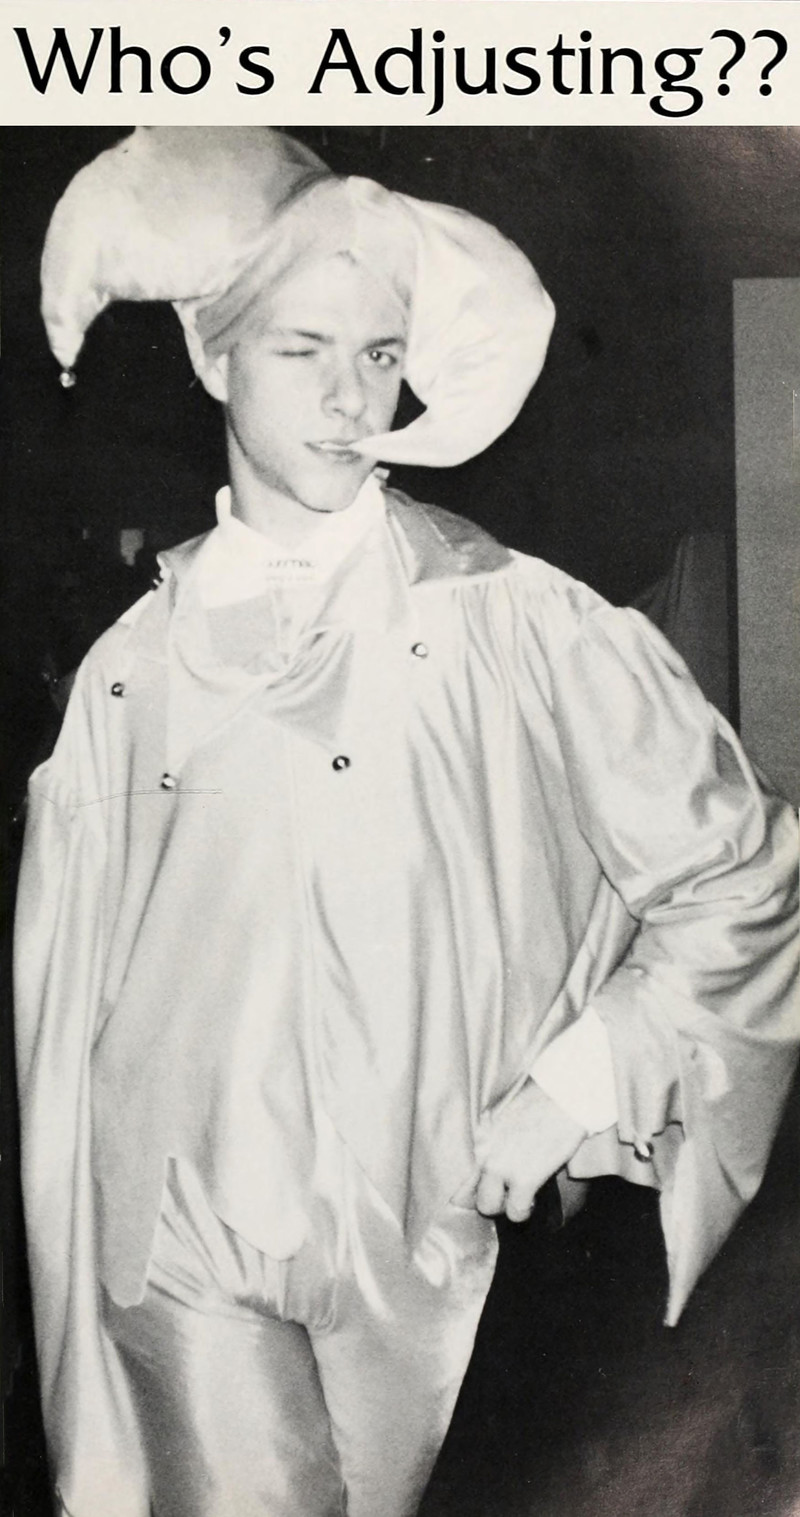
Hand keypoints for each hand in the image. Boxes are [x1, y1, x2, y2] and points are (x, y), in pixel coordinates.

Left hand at [470, 1079, 586, 1223]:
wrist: (566, 1094)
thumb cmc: (544, 1095)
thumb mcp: (508, 1109)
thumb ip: (496, 1131)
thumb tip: (500, 1146)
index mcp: (481, 1133)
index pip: (461, 1169)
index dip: (472, 1184)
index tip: (485, 1186)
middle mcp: (484, 1151)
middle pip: (469, 1192)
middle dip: (488, 1197)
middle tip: (507, 1193)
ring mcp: (501, 1166)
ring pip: (488, 1207)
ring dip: (505, 1206)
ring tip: (521, 1198)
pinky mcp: (524, 1177)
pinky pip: (516, 1210)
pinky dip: (524, 1210)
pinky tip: (533, 1199)